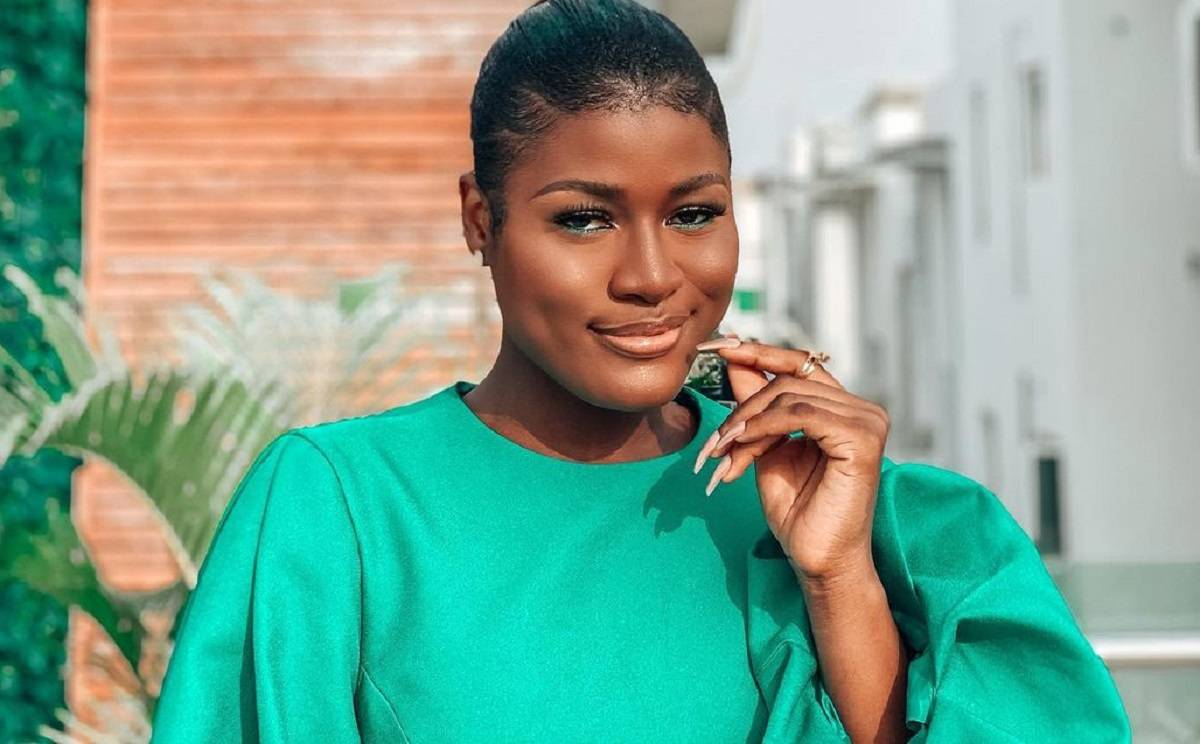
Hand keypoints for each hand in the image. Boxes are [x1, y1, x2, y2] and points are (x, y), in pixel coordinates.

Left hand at [693, 337, 890, 582]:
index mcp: (842, 408)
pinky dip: (764, 426)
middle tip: (715, 442)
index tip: (714, 346)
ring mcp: (867, 421)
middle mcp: (861, 409)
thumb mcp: (765, 446)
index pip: (797, 363)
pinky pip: (800, 414)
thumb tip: (733, 356)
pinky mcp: (862, 439)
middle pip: (787, 380)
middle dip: (742, 407)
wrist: (816, 559)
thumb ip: (755, 403)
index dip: (756, 351)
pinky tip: (743, 445)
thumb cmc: (797, 511)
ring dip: (747, 422)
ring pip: (789, 395)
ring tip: (725, 453)